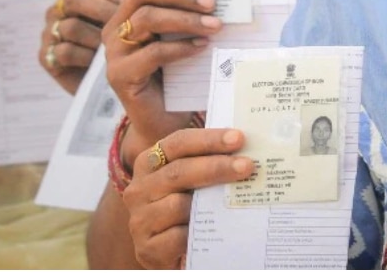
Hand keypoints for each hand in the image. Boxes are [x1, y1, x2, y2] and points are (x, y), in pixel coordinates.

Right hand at [40, 0, 124, 93]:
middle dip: (105, 11)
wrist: (108, 82)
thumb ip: (129, 5)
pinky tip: (101, 64)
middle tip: (128, 26)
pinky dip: (87, 57)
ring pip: (71, 26)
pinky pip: (65, 51)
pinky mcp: (45, 56)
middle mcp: (57, 10)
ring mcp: (49, 32)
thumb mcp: (124, 21)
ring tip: (117, 47)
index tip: (140, 8)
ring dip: (97, 37)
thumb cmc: (119, 44)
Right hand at [104, 0, 221, 159]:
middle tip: (212, 1)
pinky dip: (180, 47)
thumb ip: (189, 13)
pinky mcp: (120, 76)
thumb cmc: (177, 73)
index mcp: (129, 12)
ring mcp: (114, 52)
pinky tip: (202, 48)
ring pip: (146, 19)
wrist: (163, 119)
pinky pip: (151, 53)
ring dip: (185, 19)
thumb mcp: (182, 37)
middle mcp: (115, 28)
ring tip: (214, 24)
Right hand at [123, 127, 254, 268]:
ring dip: (209, 203)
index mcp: (149, 163)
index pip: (178, 143)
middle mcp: (139, 189)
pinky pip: (178, 237)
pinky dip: (198, 232)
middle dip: (217, 167)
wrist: (163, 248)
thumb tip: (245, 150)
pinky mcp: (147, 248)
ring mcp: (140, 220)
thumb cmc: (182, 204)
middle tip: (247, 166)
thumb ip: (206, 162)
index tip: (238, 138)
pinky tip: (215, 230)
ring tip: (236, 201)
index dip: (209, 139)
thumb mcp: (188, 179)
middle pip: (179, 171)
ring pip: (177, 205)